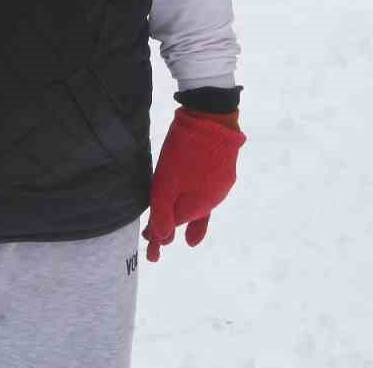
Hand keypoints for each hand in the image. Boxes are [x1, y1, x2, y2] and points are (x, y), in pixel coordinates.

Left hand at [143, 108, 244, 262]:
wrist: (212, 117)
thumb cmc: (185, 151)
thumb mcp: (166, 183)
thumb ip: (163, 212)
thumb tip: (162, 240)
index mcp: (199, 206)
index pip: (173, 226)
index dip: (158, 236)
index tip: (150, 254)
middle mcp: (213, 200)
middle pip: (186, 217)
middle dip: (169, 229)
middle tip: (154, 241)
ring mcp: (220, 184)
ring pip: (197, 205)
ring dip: (184, 215)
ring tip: (182, 234)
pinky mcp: (222, 169)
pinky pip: (205, 190)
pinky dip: (196, 200)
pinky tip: (196, 202)